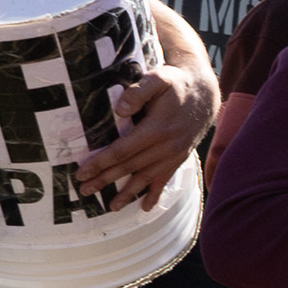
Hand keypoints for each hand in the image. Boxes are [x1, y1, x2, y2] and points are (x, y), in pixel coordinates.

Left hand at [76, 55, 222, 210]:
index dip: (101, 162)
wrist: (204, 93)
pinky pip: (165, 179)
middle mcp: (166, 146)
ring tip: (110, 206)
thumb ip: (138, 92)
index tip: (82, 171)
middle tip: (84, 190)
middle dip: (105, 180)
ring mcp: (174, 155)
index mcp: (157, 129)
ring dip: (127, 193)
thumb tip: (119, 111)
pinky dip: (155, 194)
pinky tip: (145, 207)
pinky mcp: (179, 158)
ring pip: (146, 178)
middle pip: (130, 167)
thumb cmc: (176, 83)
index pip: (123, 150)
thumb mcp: (158, 79)